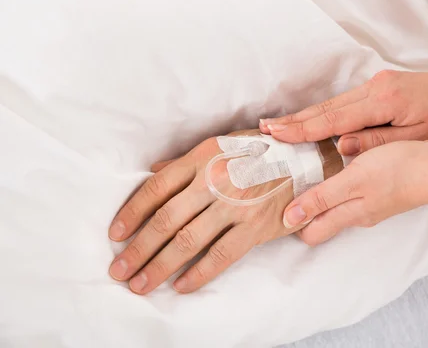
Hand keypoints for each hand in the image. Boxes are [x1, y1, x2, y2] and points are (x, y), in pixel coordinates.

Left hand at [108, 130, 342, 294]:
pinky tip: (181, 286)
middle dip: (138, 249)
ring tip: (141, 284)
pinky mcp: (256, 226)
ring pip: (189, 240)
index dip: (132, 212)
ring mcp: (236, 205)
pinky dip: (198, 273)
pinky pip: (221, 255)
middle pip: (166, 219)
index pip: (157, 187)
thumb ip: (187, 162)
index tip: (115, 234)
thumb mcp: (223, 145)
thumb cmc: (262, 152)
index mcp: (203, 157)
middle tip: (119, 270)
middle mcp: (215, 180)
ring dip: (160, 266)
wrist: (308, 159)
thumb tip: (153, 173)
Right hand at [259, 67, 427, 154]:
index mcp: (384, 102)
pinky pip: (346, 102)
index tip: (275, 132)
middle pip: (327, 108)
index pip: (334, 119)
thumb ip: (376, 142)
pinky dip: (325, 113)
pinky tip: (310, 120)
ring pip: (334, 103)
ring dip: (307, 116)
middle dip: (295, 120)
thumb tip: (340, 147)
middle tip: (265, 127)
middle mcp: (375, 88)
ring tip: (280, 126)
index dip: (302, 128)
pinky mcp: (380, 85)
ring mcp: (376, 83)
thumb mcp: (416, 140)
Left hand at [282, 140, 427, 245]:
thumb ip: (321, 199)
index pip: (312, 232)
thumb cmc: (397, 169)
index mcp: (350, 214)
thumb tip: (290, 219)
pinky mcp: (383, 192)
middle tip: (283, 188)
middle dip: (302, 211)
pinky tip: (334, 169)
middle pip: (322, 220)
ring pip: (336, 207)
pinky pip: (352, 196)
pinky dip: (337, 187)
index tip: (274, 205)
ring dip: (319, 197)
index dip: (292, 222)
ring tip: (302, 176)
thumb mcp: (353, 180)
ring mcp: (373, 204)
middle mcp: (359, 214)